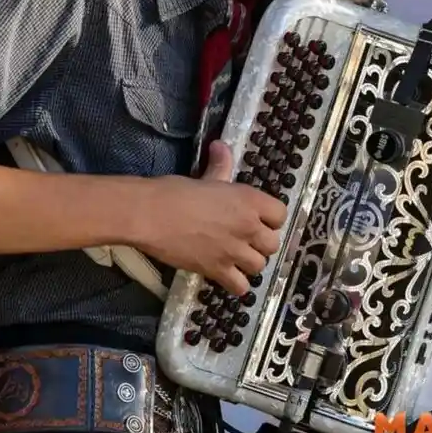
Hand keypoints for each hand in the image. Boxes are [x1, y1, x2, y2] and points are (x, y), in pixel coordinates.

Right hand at [139, 140, 287, 294]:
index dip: (271, 218)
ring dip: (250, 263)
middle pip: (273, 244)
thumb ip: (221, 165)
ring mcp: (234, 251)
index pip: (280, 214)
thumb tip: (220, 145)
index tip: (259, 218)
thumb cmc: (176, 191)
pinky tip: (226, 274)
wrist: (151, 215)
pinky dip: (236, 284)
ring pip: (259, 266)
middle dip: (262, 243)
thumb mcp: (206, 177)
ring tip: (237, 257)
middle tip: (246, 239)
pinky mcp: (217, 271)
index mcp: (249, 200)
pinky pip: (241, 287)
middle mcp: (248, 227)